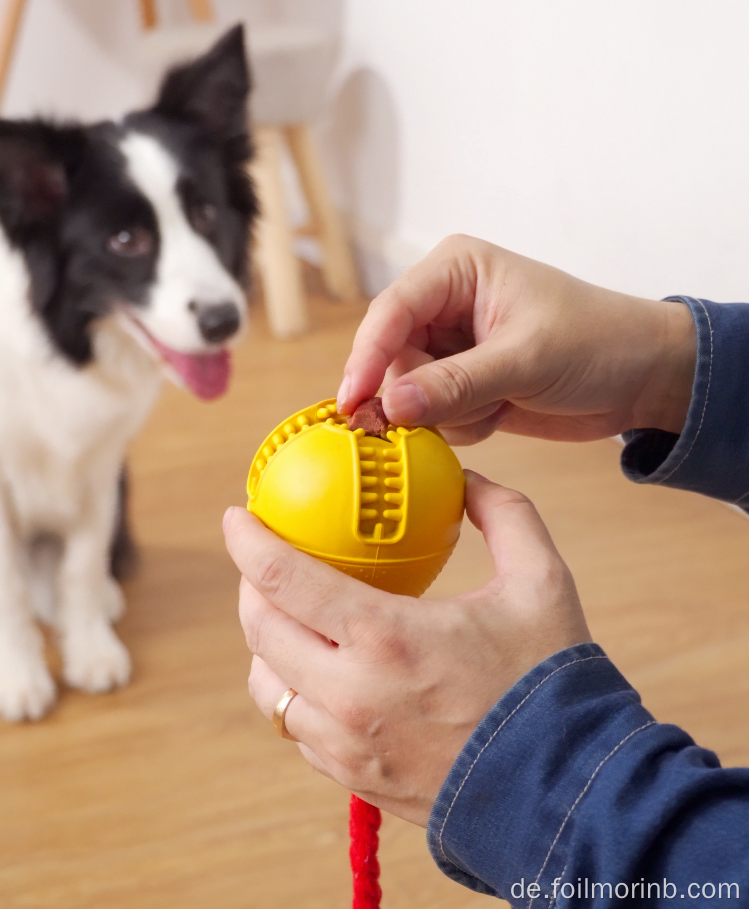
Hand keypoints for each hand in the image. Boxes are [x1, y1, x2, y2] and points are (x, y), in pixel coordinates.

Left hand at [224, 472, 589, 826]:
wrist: (565, 792)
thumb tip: (465, 480)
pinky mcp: (353, 777)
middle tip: (262, 562)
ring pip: (266, 686)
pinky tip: (318, 671)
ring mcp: (346, 742)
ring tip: (286, 617)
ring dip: (265, 643)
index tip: (236, 517)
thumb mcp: (541, 581)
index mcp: (386, 636)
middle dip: (250, 586)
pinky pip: (295, 727)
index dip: (247, 541)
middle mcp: (351, 693)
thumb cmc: (551, 683)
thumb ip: (503, 514)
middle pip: (260, 629)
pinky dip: (292, 691)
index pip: (284, 578)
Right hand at [337, 235, 695, 443]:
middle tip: (459, 409)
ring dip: (448, 413)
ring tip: (498, 403)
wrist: (643, 378)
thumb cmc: (598, 342)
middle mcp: (444, 305)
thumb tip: (390, 404)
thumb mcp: (526, 360)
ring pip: (410, 393)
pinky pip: (433, 415)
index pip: (391, 312)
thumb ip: (455, 384)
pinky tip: (501, 412)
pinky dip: (463, 425)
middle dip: (419, 393)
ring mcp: (451, 347)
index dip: (367, 358)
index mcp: (456, 271)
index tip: (353, 402)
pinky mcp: (462, 383)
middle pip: (392, 358)